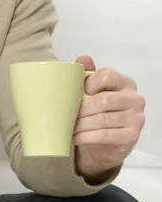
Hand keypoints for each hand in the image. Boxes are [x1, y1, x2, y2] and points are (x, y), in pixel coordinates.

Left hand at [73, 55, 144, 182]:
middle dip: (81, 108)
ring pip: (102, 119)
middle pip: (104, 100)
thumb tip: (83, 58)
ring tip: (68, 127)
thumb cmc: (99, 111)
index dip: (88, 84)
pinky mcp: (131, 136)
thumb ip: (88, 74)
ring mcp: (136, 118)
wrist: (108, 143)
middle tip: (66, 114)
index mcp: (125, 83)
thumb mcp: (93, 91)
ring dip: (81, 124)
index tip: (77, 93)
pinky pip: (104, 135)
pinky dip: (86, 136)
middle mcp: (135, 99)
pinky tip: (75, 137)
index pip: (106, 75)